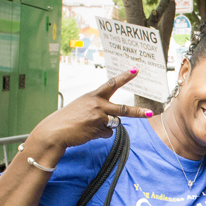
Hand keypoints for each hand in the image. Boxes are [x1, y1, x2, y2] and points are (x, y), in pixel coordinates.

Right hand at [28, 69, 149, 156]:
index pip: (111, 84)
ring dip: (106, 127)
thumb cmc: (67, 120)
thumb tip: (112, 121)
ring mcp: (98, 117)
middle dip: (138, 112)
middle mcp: (97, 104)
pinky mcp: (98, 129)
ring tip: (89, 126)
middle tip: (150, 113)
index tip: (135, 70)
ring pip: (114, 123)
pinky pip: (107, 134)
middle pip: (123, 109)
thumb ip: (98, 110)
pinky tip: (87, 133)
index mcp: (92, 96)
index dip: (124, 77)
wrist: (55, 131)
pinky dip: (100, 135)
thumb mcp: (82, 107)